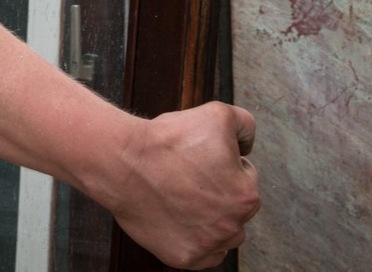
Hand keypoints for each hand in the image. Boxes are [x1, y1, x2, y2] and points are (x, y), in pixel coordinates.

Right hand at [107, 102, 260, 269]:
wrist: (124, 162)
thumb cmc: (167, 141)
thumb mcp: (217, 114)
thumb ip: (245, 125)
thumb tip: (247, 143)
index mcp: (246, 195)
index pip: (245, 178)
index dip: (222, 163)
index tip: (199, 159)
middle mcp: (232, 227)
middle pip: (235, 209)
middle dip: (218, 193)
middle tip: (189, 176)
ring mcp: (207, 246)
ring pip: (222, 235)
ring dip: (211, 220)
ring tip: (183, 198)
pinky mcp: (184, 257)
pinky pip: (203, 256)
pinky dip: (195, 240)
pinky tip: (180, 219)